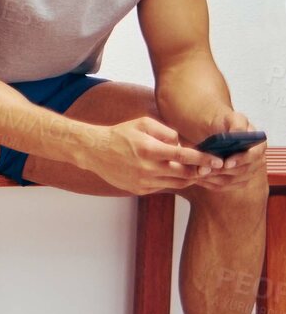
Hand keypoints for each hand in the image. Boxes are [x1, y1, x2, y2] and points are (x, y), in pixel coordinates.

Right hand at [86, 117, 217, 194]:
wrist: (94, 151)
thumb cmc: (120, 134)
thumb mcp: (143, 123)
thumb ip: (167, 132)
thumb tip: (182, 145)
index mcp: (150, 149)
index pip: (185, 156)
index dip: (204, 159)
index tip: (219, 161)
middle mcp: (147, 168)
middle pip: (185, 174)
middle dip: (200, 171)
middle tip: (210, 167)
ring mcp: (143, 182)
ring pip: (176, 184)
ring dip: (188, 177)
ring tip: (194, 170)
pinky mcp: (139, 190)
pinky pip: (162, 187)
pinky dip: (170, 180)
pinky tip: (169, 172)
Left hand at [192, 109, 265, 188]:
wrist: (212, 130)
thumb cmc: (223, 122)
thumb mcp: (231, 118)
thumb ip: (237, 124)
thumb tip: (238, 134)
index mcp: (258, 145)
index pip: (255, 156)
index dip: (242, 160)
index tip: (226, 163)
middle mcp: (256, 160)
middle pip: (244, 171)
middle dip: (224, 172)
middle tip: (207, 170)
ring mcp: (246, 171)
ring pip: (233, 181)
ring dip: (215, 179)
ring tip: (199, 173)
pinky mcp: (235, 180)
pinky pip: (224, 186)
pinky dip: (211, 183)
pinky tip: (199, 178)